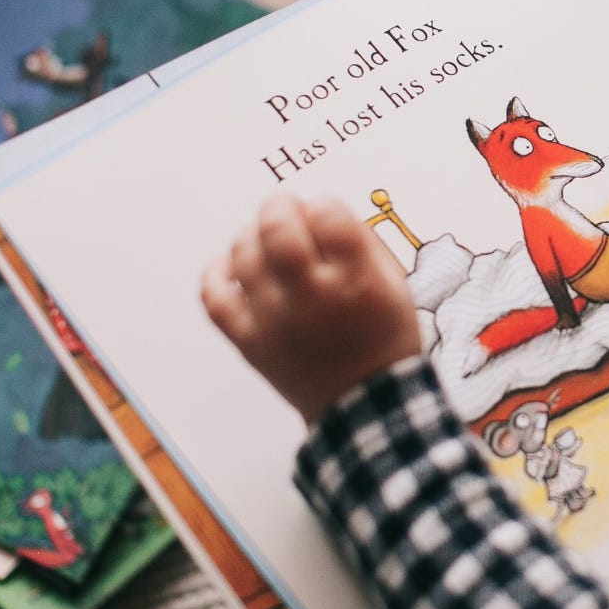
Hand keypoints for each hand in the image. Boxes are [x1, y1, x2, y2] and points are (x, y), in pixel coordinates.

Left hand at [201, 193, 420, 425]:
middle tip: (285, 210)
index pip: (326, 213)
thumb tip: (318, 211)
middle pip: (276, 227)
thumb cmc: (383, 337)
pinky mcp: (250, 342)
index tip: (326, 216)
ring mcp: (275, 320)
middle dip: (279, 206)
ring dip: (250, 234)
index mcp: (356, 279)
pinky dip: (216, 273)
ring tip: (264, 238)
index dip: (323, 205)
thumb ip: (359, 240)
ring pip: (243, 255)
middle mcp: (313, 296)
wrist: (365, 403)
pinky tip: (232, 267)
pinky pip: (214, 298)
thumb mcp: (394, 283)